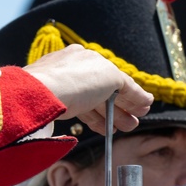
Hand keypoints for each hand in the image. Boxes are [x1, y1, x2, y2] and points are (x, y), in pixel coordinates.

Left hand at [23, 45, 153, 133]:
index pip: (114, 77)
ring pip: (91, 101)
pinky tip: (102, 129)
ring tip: (121, 130)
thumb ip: (131, 89)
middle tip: (133, 124)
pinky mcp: (52, 101)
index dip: (131, 94)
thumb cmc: (76, 80)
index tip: (142, 109)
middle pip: (104, 90)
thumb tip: (147, 99)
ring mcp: (61, 84)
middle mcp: (72, 67)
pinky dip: (92, 120)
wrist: (39, 95)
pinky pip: (78, 110)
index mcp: (86, 56)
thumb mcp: (112, 78)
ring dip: (110, 116)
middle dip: (122, 108)